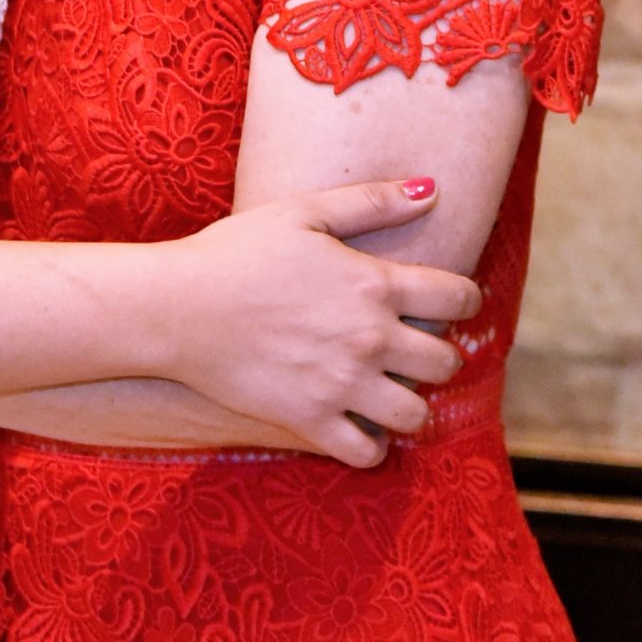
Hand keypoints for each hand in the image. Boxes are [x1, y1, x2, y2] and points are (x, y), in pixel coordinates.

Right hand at [165, 180, 478, 467]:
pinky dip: (371, 444)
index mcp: (372, 284)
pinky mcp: (310, 422)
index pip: (456, 297)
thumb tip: (431, 189)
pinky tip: (358, 423)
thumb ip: (372, 201)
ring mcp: (341, 386)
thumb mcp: (304, 212)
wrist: (177, 306)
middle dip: (438, 354)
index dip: (463, 297)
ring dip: (409, 403)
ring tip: (386, 389)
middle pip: (445, 362)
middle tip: (412, 347)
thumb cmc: (237, 251)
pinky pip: (367, 452)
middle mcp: (368, 338)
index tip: (449, 300)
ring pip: (415, 415)